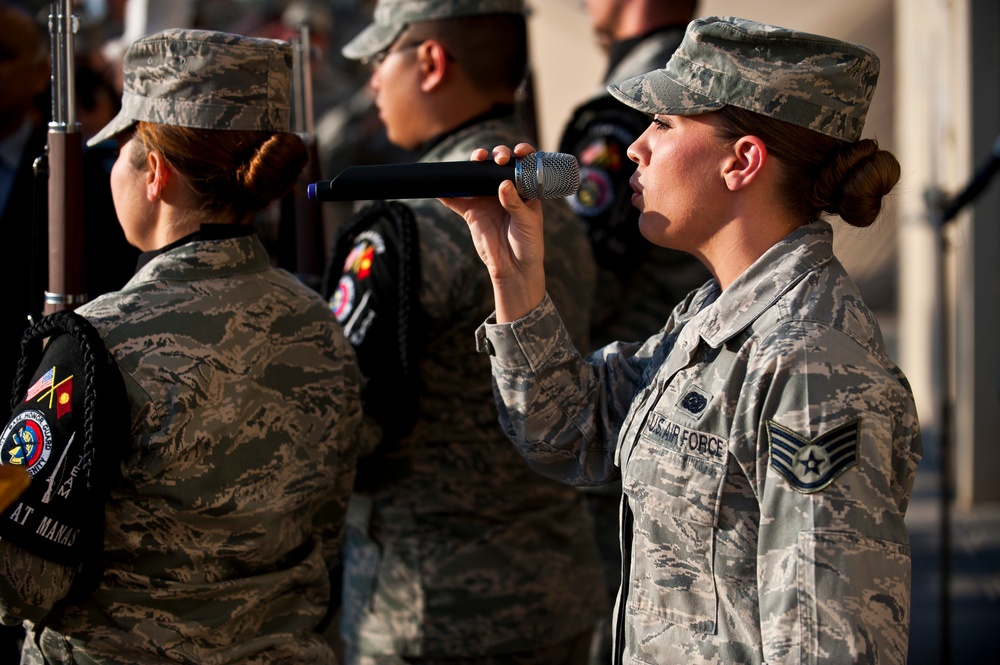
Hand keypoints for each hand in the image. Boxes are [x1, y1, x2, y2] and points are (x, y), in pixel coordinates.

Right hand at [439, 143, 546, 321]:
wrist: (514, 268)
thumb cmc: (529, 243)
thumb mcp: (527, 222)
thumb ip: (515, 203)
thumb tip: (503, 184)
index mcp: (524, 188)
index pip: (523, 164)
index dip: (520, 153)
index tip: (518, 152)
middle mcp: (505, 189)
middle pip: (497, 165)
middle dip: (495, 155)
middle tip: (497, 159)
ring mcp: (487, 199)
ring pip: (476, 176)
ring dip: (472, 167)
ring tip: (473, 162)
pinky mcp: (472, 212)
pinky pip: (456, 199)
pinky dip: (446, 193)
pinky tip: (440, 187)